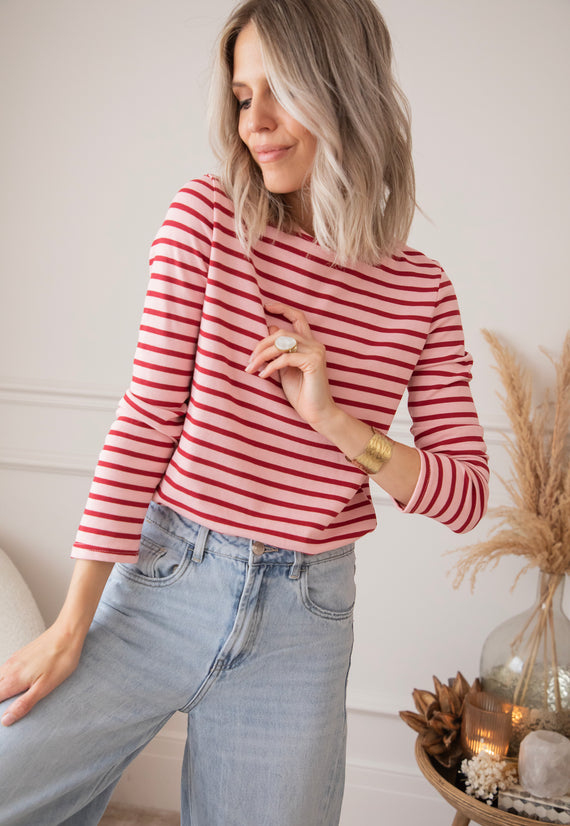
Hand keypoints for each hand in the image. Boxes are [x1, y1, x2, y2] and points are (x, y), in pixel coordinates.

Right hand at [0, 623, 83, 725]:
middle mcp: (9, 668)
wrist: (68, 633)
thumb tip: (6, 719)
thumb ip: (24, 704)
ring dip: (0, 688)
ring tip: (8, 698)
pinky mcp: (20, 654)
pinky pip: (4, 669)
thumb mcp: (45, 687)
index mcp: (13, 679)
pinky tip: (12, 682)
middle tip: (6, 705)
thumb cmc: (60, 660)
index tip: (2, 716)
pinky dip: (3, 678)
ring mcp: (14, 659)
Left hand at [245, 302, 337, 428]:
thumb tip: (269, 329)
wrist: (317, 413)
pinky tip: (263, 376)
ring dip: (262, 355)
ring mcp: (316, 352)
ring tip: (251, 369)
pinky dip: (271, 367)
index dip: (282, 309)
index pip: (298, 317)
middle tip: (249, 361)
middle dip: (261, 345)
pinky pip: (285, 358)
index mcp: (309, 343)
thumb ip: (279, 352)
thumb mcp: (285, 369)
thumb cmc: (302, 393)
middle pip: (281, 333)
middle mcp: (314, 344)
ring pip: (281, 343)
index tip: (265, 306)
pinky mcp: (314, 362)